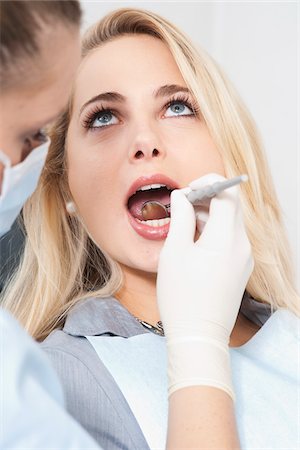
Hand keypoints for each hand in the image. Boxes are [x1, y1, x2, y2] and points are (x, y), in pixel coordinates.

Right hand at [157, 173, 253, 397]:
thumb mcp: (175, 253)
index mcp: (226, 238)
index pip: (227, 193)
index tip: (187, 190)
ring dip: (209, 214)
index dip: (207, 183)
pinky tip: (195, 241)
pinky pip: (230, 238)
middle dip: (207, 198)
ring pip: (230, 221)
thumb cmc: (182, 297)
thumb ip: (181, 218)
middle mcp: (242, 245)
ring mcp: (244, 258)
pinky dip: (214, 230)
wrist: (199, 337)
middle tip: (182, 206)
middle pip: (231, 205)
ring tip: (184, 225)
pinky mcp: (240, 268)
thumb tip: (182, 197)